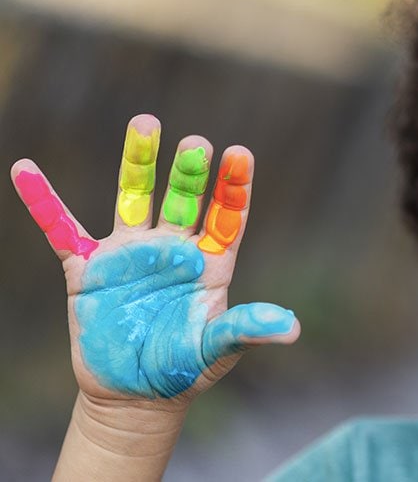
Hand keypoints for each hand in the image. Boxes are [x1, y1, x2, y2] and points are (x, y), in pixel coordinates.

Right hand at [11, 114, 299, 405]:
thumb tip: (290, 328)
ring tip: (145, 123)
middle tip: (196, 143)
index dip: (233, 186)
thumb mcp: (218, 349)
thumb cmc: (185, 368)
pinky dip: (43, 202)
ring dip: (138, 163)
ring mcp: (130, 254)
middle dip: (188, 172)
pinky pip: (62, 230)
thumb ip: (247, 330)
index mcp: (211, 262)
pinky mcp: (89, 270)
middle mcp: (173, 248)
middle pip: (182, 199)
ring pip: (133, 198)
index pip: (227, 215)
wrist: (136, 395)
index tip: (240, 154)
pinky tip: (26, 170)